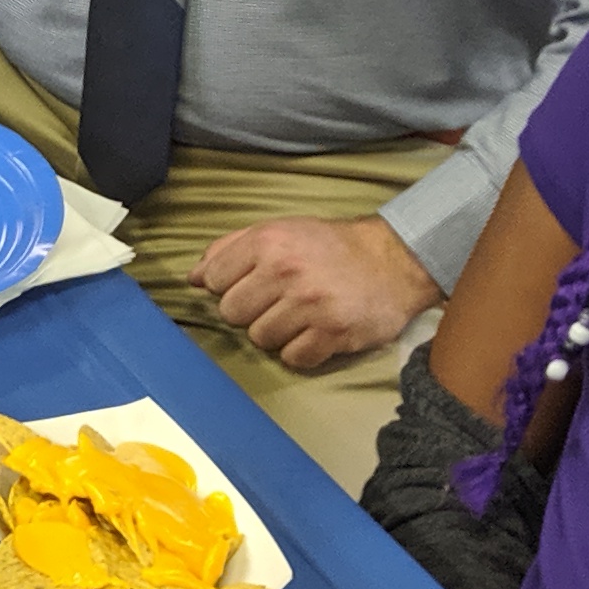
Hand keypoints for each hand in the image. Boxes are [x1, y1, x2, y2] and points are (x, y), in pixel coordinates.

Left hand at [192, 214, 438, 370]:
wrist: (394, 261)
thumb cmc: (330, 247)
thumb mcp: (279, 230)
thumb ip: (231, 248)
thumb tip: (193, 277)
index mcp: (268, 241)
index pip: (212, 279)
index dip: (227, 287)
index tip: (249, 286)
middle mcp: (286, 270)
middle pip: (231, 313)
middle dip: (250, 312)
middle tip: (277, 302)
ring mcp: (310, 303)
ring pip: (260, 339)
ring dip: (277, 333)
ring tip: (300, 316)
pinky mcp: (333, 332)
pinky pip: (294, 358)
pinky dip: (302, 351)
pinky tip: (316, 332)